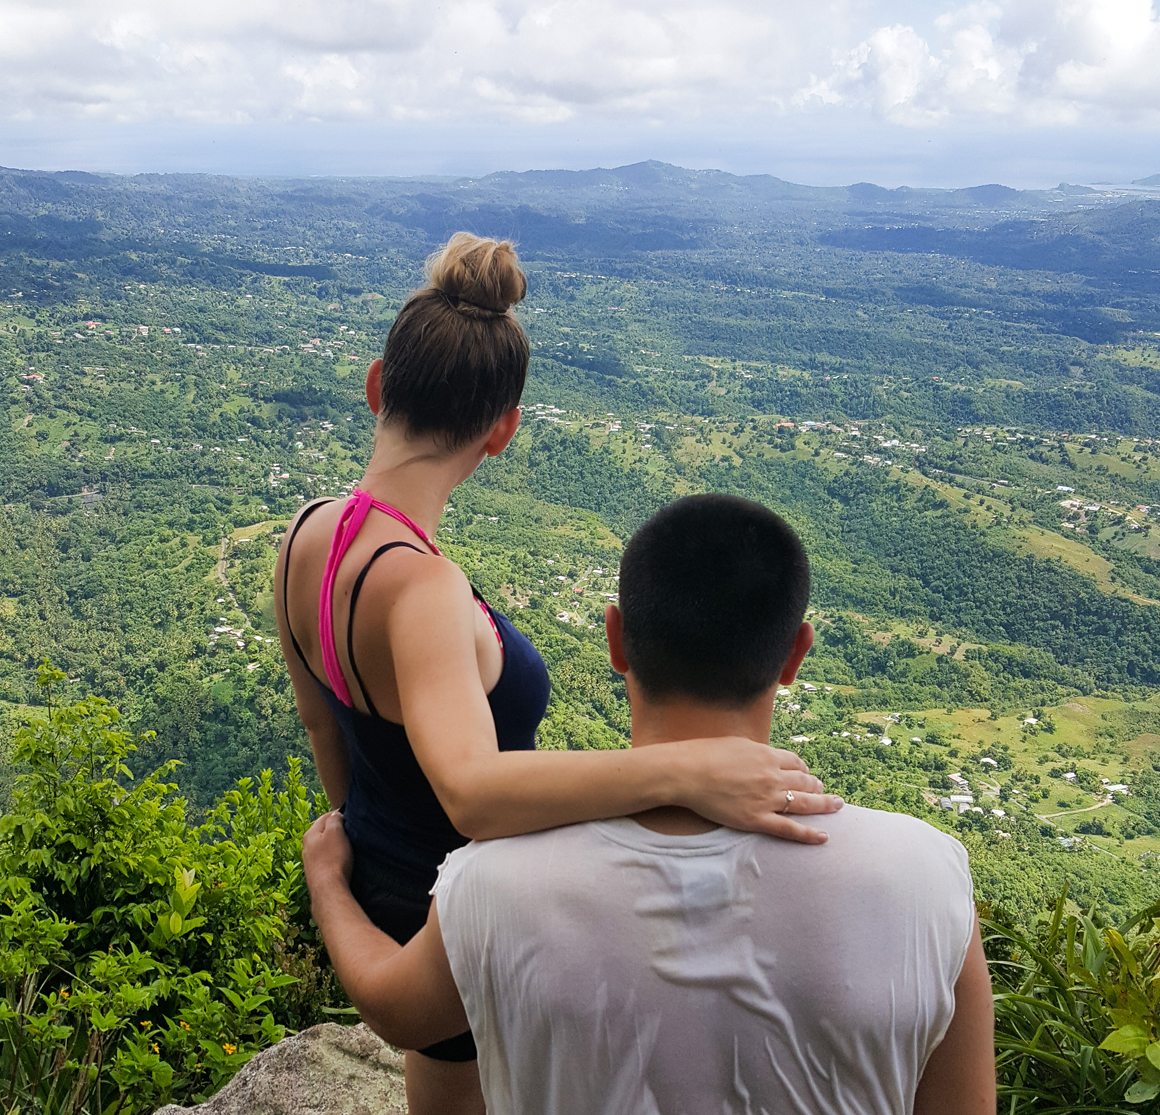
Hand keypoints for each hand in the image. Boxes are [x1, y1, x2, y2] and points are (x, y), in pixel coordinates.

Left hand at [302, 809, 353, 891]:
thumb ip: (334, 819)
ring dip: (334, 846)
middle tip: (350, 833)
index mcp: (310, 834)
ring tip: (347, 848)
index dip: (338, 814)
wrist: (328, 889)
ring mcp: (310, 862)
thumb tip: (335, 815)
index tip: (349, 818)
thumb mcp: (336, 832)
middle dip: (336, 831)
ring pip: (324, 847)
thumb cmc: (333, 859)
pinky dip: (333, 858)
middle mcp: (306, 847)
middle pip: (323, 833)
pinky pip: (325, 860)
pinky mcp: (316, 874)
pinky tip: (341, 862)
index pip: (324, 817)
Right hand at [678, 738, 842, 843]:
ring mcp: (767, 800)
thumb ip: (756, 751)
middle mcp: (773, 777)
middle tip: (822, 790)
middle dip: (816, 786)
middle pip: (805, 782)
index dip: (804, 769)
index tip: (806, 774)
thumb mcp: (736, 743)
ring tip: (835, 806)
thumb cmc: (705, 754)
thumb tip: (765, 755)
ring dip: (824, 804)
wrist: (686, 773)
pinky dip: (809, 834)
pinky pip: (790, 830)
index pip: (796, 762)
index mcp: (767, 755)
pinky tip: (823, 836)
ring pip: (804, 804)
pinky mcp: (757, 820)